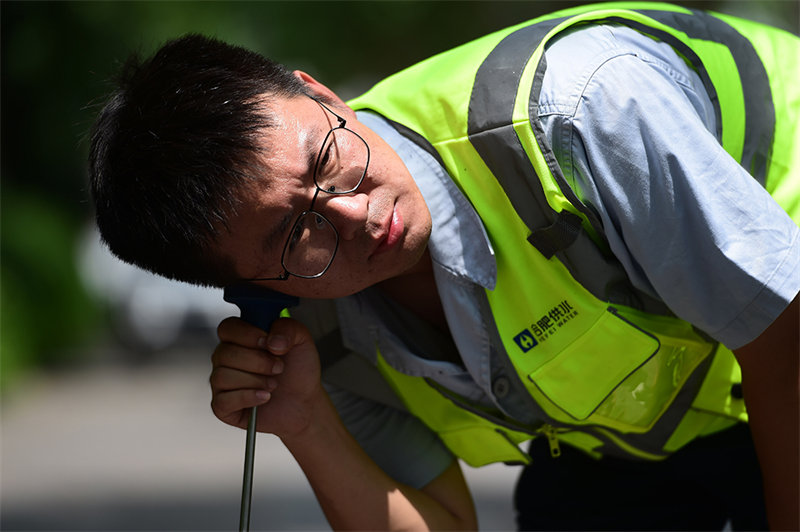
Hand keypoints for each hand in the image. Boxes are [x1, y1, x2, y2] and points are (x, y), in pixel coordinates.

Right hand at [210, 316, 322, 438]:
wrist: (304, 403)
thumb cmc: (298, 372)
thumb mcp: (301, 341)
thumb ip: (288, 328)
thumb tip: (270, 340)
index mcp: (241, 339)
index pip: (227, 328)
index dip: (247, 335)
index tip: (268, 343)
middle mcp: (227, 359)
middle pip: (224, 353)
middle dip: (257, 361)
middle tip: (278, 368)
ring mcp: (222, 383)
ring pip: (222, 376)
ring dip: (255, 381)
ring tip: (273, 384)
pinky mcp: (222, 407)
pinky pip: (223, 400)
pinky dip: (248, 398)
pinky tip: (264, 397)